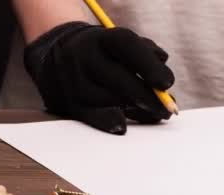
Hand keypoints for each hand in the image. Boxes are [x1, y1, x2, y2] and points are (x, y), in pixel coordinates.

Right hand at [24, 21, 174, 134]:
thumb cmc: (102, 53)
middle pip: (119, 79)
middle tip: (168, 109)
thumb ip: (144, 53)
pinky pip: (91, 116)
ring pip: (110, 101)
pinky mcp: (69, 103)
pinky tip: (123, 127)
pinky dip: (109, 122)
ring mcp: (74, 82)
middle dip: (148, 97)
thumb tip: (163, 69)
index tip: (167, 84)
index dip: (148, 64)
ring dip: (137, 111)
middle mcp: (85, 57)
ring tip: (153, 114)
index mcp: (101, 38)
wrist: (56, 59)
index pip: (126, 46)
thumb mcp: (119, 44)